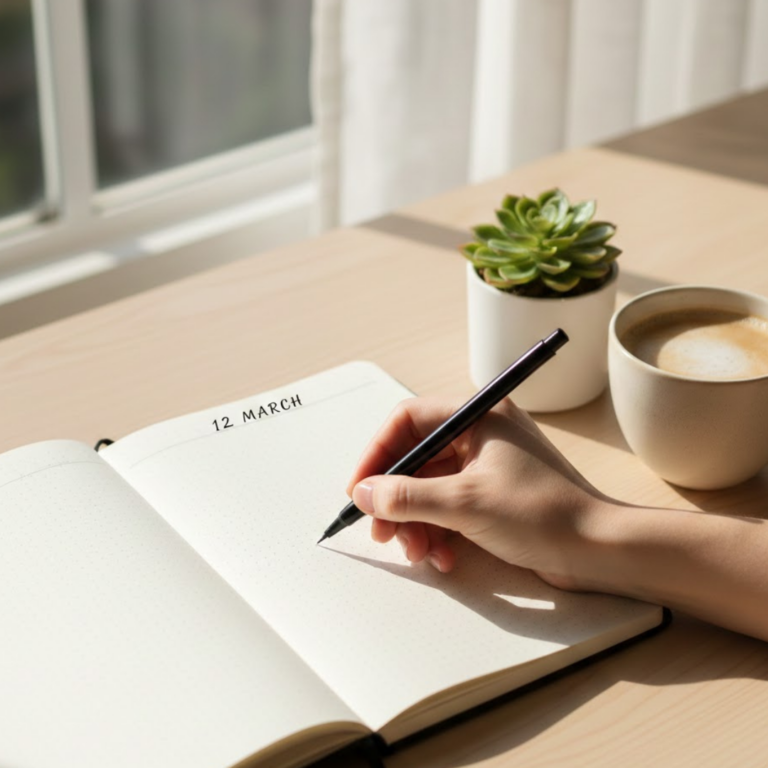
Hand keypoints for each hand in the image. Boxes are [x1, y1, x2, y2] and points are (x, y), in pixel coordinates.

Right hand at [346, 396, 611, 590]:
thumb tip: (363, 492)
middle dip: (396, 499)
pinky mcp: (491, 496)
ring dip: (415, 522)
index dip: (378, 454)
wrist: (599, 550)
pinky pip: (448, 507)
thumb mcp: (465, 504)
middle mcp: (480, 435)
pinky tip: (442, 557)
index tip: (359, 489)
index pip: (408, 421)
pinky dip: (438, 532)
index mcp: (478, 417)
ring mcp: (486, 467)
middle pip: (415, 459)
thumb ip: (407, 496)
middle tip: (381, 532)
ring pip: (428, 488)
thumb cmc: (542, 514)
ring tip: (417, 552)